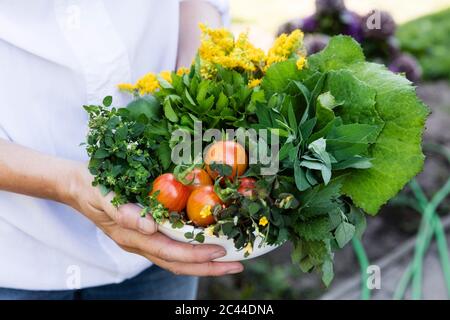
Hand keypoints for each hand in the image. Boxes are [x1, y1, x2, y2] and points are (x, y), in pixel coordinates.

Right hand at [64, 163, 243, 275]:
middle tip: (237, 264)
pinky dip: (193, 251)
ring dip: (204, 263)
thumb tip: (148, 227)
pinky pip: (172, 248)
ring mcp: (142, 241)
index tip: (219, 252)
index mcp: (131, 236)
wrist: (77, 185)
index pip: (169, 252)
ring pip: (176, 259)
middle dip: (208, 267)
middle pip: (178, 263)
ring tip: (229, 261)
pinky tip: (208, 245)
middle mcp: (139, 243)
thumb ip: (122, 211)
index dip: (195, 254)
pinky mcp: (145, 234)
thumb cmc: (92, 185)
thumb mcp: (103, 193)